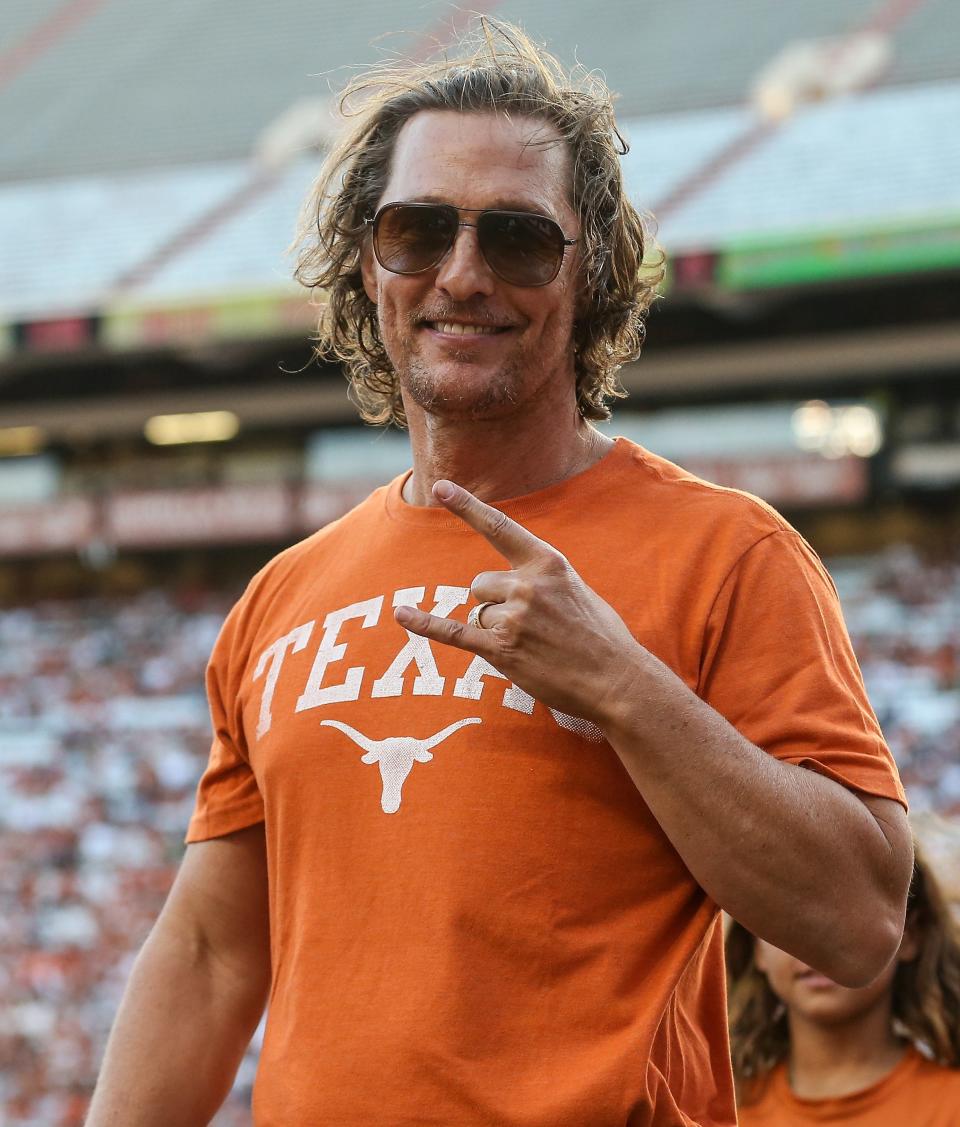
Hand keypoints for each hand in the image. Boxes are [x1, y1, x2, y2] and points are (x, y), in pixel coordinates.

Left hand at [394, 480, 640, 726]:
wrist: (617, 680)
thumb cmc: (601, 637)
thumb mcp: (577, 590)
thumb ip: (542, 578)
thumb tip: (511, 583)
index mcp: (547, 563)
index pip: (499, 527)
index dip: (466, 506)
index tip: (439, 487)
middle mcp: (527, 585)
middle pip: (479, 584)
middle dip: (494, 604)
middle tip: (531, 628)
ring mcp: (513, 617)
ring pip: (477, 613)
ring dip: (494, 630)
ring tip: (531, 646)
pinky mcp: (501, 650)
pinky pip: (452, 632)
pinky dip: (425, 624)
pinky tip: (401, 614)